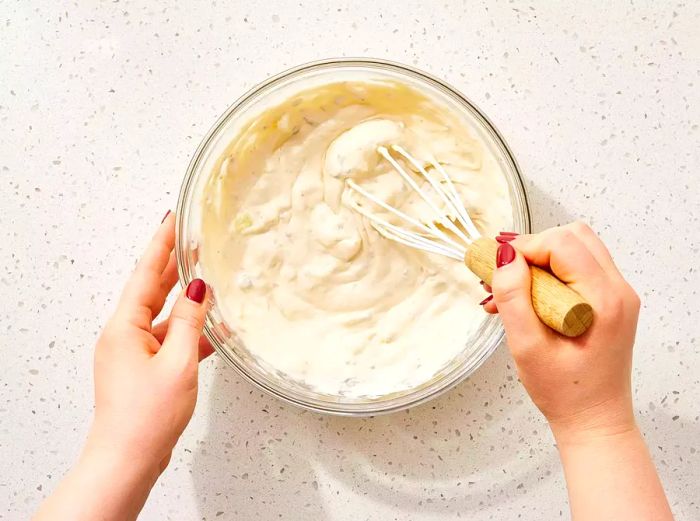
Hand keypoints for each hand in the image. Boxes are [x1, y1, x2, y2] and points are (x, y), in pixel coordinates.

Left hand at [88, 211, 213, 474]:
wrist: (128, 458)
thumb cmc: (147, 416)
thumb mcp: (178, 362)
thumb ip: (191, 322)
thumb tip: (199, 289)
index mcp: (125, 327)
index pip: (146, 274)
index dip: (161, 244)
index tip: (172, 219)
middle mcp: (124, 335)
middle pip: (151, 289)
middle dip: (171, 263)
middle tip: (189, 238)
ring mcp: (132, 352)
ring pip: (162, 315)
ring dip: (184, 300)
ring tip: (205, 278)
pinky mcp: (142, 369)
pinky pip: (166, 339)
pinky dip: (187, 331)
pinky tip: (209, 329)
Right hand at [482, 223, 671, 519]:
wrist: (593, 421)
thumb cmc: (564, 392)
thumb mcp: (527, 347)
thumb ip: (514, 298)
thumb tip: (504, 256)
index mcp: (604, 300)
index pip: (562, 243)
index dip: (525, 248)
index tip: (498, 270)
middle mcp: (618, 290)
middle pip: (573, 236)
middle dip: (532, 249)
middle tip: (504, 277)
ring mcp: (616, 295)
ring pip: (575, 248)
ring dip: (539, 260)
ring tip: (510, 290)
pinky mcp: (608, 301)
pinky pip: (577, 269)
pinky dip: (548, 274)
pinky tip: (524, 299)